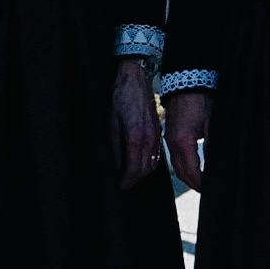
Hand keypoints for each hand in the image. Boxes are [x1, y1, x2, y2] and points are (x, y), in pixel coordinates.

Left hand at [110, 59, 161, 189]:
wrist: (136, 80)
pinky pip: (155, 155)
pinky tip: (139, 165)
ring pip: (152, 165)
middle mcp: (149, 139)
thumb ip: (114, 146)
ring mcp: (156, 136)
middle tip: (122, 186)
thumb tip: (115, 166)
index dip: (126, 182)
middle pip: (144, 171)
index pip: (133, 169)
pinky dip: (148, 165)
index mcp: (136, 136)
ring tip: (129, 179)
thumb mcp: (111, 123)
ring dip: (141, 175)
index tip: (119, 187)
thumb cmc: (121, 98)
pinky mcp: (158, 132)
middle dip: (133, 182)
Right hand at [162, 90, 210, 191]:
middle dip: (194, 184)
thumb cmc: (200, 101)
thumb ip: (212, 145)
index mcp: (182, 142)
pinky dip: (185, 167)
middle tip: (208, 191)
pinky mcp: (171, 135)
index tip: (211, 190)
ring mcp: (169, 139)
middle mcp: (172, 144)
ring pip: (177, 167)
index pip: (191, 172)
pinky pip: (176, 158)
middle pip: (182, 173)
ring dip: (189, 177)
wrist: (186, 83)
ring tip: (202, 184)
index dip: (201, 184)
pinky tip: (194, 169)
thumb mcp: (211, 123)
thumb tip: (217, 165)